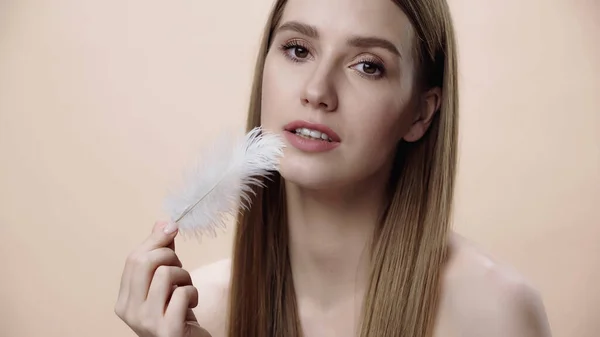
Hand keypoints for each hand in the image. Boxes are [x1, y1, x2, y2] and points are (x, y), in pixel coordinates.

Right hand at [115, 221, 210, 336]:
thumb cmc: (178, 314)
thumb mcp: (166, 283)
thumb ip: (161, 254)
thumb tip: (164, 223)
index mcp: (124, 300)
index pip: (133, 259)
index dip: (155, 240)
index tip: (172, 228)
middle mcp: (129, 312)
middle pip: (144, 262)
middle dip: (169, 255)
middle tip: (180, 269)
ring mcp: (147, 322)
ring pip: (165, 274)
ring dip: (184, 276)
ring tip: (186, 288)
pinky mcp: (168, 330)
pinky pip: (182, 294)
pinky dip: (193, 293)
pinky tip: (192, 303)